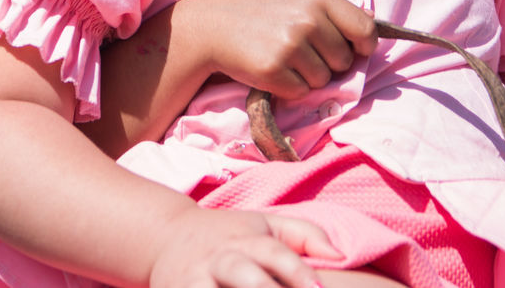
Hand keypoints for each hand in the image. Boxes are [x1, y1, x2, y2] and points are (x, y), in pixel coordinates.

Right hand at [148, 206, 338, 287]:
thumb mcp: (264, 226)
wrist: (164, 235)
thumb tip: (340, 255)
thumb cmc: (226, 235)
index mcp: (244, 239)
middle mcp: (219, 257)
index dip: (296, 272)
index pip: (274, 252)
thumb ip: (304, 235)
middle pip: (242, 273)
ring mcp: (194, 278)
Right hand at [179, 0, 376, 99]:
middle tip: (300, 51)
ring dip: (307, 76)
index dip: (364, 46)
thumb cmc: (256, 8)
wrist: (210, 24)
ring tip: (282, 57)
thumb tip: (372, 21)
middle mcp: (307, 20)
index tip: (355, 51)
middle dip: (328, 62)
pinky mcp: (273, 71)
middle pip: (344, 61)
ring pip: (323, 80)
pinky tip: (270, 69)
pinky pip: (300, 92)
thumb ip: (331, 8)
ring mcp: (290, 46)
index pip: (364, 30)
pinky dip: (288, 87)